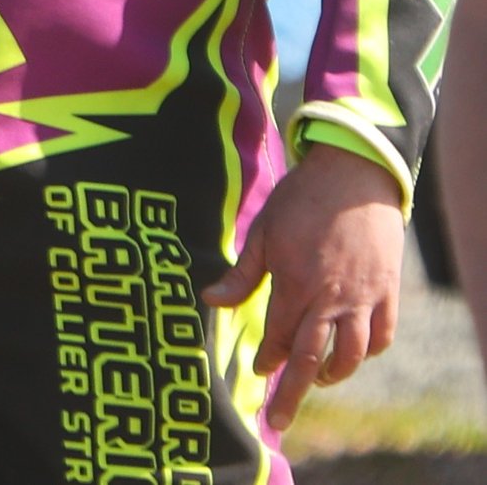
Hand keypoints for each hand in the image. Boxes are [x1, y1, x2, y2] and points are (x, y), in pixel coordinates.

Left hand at [199, 141, 404, 428]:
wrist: (355, 176)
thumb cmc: (301, 199)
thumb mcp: (262, 232)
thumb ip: (241, 274)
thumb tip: (208, 300)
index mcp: (297, 285)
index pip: (280, 338)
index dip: (269, 358)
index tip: (259, 371)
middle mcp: (332, 299)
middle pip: (314, 360)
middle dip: (293, 392)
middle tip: (278, 420)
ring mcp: (364, 297)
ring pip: (352, 355)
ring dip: (333, 374)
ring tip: (319, 381)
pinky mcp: (388, 291)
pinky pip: (381, 335)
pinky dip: (368, 351)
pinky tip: (354, 354)